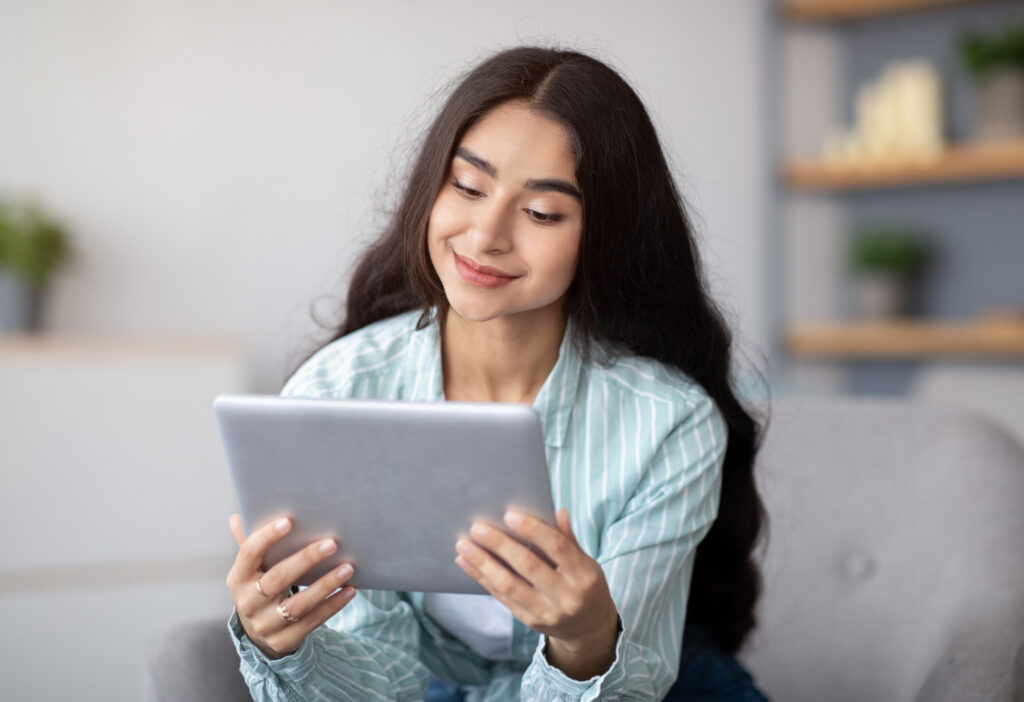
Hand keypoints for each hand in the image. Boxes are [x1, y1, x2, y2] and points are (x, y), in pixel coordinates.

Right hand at [225, 513, 356, 658]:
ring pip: (298, 604)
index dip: (267, 537)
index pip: (248, 554)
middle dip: (306, 560)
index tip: (289, 520)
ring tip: (348, 567)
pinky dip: (333, 605)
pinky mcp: (283, 640)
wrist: (259, 632)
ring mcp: (265, 624)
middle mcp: (248, 603)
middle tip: (332, 543)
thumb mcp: (252, 568)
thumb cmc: (260, 586)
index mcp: (238, 578)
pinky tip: (350, 590)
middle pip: (278, 578)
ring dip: (326, 585)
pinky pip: (312, 621)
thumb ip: (250, 543)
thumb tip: (238, 516)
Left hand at [454, 508, 619, 678]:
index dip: (533, 530)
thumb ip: (569, 539)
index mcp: (584, 576)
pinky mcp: (529, 621)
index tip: (509, 515)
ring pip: (509, 585)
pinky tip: (466, 563)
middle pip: (528, 566)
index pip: (557, 547)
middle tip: (477, 527)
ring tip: (463, 545)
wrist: (589, 628)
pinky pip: (501, 597)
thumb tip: (558, 511)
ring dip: (483, 563)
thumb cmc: (584, 585)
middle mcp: (567, 597)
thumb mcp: (587, 562)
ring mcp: (547, 613)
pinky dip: (482, 578)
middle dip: (500, 545)